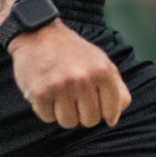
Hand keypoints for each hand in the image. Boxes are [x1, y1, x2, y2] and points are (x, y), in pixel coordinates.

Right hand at [9, 21, 130, 128]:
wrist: (38, 33)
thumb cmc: (73, 53)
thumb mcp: (102, 63)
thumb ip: (117, 90)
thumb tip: (112, 120)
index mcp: (103, 71)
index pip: (112, 110)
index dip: (104, 111)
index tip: (94, 101)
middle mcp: (83, 79)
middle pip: (90, 120)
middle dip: (83, 113)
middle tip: (74, 96)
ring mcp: (61, 86)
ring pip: (69, 123)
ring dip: (63, 113)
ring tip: (59, 93)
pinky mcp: (40, 93)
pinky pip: (48, 118)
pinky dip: (46, 109)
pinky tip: (46, 91)